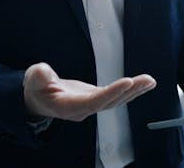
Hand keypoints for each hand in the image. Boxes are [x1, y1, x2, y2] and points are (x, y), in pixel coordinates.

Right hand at [23, 62, 155, 121]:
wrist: (37, 98)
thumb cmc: (36, 88)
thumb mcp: (33, 78)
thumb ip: (38, 76)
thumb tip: (43, 73)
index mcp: (68, 106)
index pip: (93, 102)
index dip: (111, 93)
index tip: (127, 82)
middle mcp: (83, 109)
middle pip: (110, 103)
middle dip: (129, 91)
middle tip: (146, 80)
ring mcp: (90, 105)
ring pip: (116, 101)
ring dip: (135, 91)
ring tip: (150, 81)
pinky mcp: (95, 99)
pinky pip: (116, 96)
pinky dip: (130, 90)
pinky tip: (143, 83)